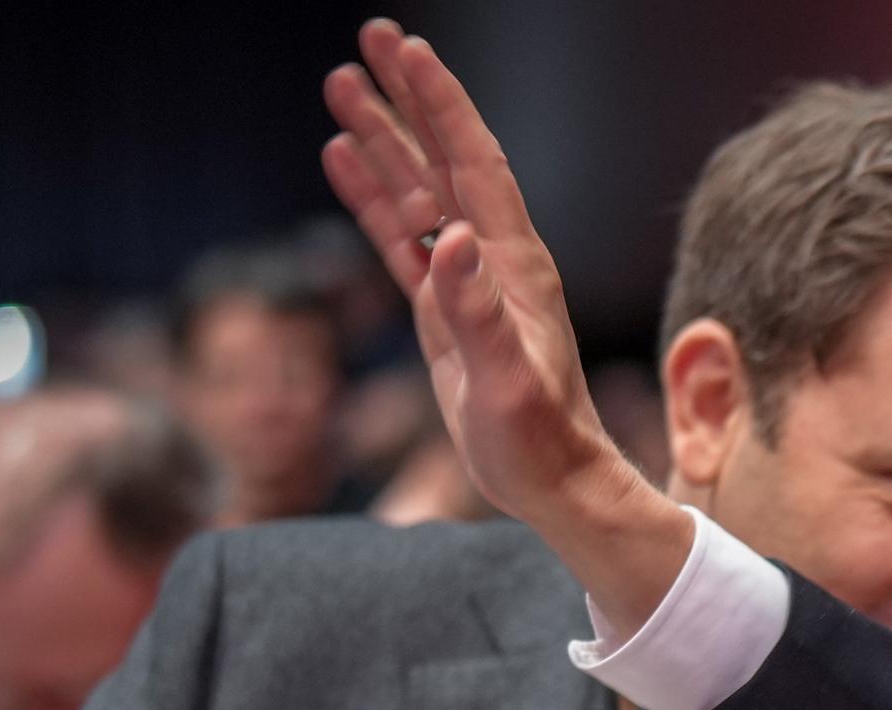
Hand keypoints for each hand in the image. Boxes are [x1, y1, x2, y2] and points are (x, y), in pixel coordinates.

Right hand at [318, 22, 688, 622]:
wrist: (553, 483)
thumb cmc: (535, 440)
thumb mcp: (505, 380)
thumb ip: (476, 312)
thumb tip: (452, 240)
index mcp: (512, 263)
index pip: (473, 163)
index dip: (441, 104)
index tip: (407, 49)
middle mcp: (492, 259)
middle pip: (443, 160)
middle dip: (407, 99)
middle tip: (367, 39)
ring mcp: (467, 280)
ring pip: (416, 191)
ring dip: (382, 139)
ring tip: (339, 85)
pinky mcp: (444, 310)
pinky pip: (401, 238)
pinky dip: (373, 198)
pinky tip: (344, 160)